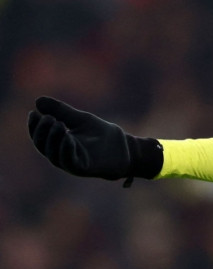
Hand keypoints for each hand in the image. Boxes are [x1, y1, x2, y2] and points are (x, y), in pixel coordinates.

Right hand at [27, 96, 162, 183]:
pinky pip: (70, 161)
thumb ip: (61, 111)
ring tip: (58, 123)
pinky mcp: (83, 169)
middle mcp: (60, 154)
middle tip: (48, 117)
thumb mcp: (80, 119)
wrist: (123, 147)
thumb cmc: (100, 134)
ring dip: (53, 139)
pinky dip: (67, 150)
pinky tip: (68, 137)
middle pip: (43, 146)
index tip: (33, 112)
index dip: (34, 126)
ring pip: (54, 154)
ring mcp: (70, 163)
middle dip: (42, 131)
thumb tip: (38, 100)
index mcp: (57, 143)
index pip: (39, 136)